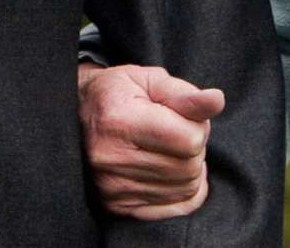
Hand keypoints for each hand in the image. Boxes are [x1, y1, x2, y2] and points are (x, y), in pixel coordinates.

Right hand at [78, 62, 225, 219]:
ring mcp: (114, 188)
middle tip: (176, 129)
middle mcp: (112, 159)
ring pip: (186, 187)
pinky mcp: (118, 206)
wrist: (73, 117)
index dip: (197, 123)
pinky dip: (185, 190)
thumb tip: (217, 100)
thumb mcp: (147, 80)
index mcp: (119, 121)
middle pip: (189, 165)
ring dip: (189, 166)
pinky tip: (174, 170)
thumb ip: (184, 93)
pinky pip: (176, 208)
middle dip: (194, 144)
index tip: (182, 114)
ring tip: (171, 147)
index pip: (189, 138)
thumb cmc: (115, 93)